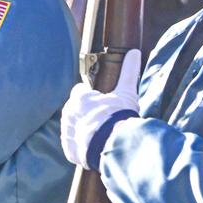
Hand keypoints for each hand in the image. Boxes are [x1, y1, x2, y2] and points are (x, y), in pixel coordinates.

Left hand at [61, 49, 141, 169]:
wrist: (115, 146)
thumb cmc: (120, 117)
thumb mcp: (126, 93)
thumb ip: (128, 72)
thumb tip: (134, 52)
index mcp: (79, 98)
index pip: (80, 92)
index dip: (92, 98)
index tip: (103, 104)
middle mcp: (68, 113)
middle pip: (76, 110)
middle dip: (87, 114)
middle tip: (104, 121)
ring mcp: (67, 133)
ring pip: (73, 128)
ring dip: (83, 130)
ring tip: (101, 135)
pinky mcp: (69, 150)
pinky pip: (73, 146)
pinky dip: (81, 147)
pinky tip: (94, 147)